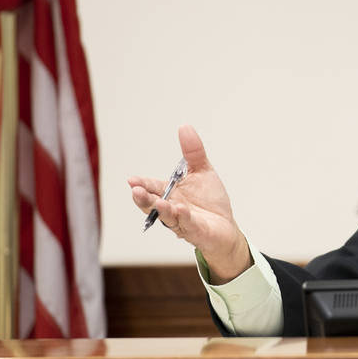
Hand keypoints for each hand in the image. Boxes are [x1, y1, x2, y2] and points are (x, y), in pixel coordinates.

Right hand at [128, 125, 252, 281]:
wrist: (225, 226)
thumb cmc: (210, 201)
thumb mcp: (202, 171)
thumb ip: (193, 152)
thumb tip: (184, 126)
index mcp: (170, 193)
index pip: (152, 187)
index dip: (142, 184)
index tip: (132, 180)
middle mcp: (171, 207)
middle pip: (153, 204)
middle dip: (144, 198)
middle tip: (136, 190)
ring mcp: (181, 221)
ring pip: (168, 216)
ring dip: (162, 209)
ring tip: (158, 202)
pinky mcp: (195, 231)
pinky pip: (187, 224)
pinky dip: (183, 217)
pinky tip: (180, 209)